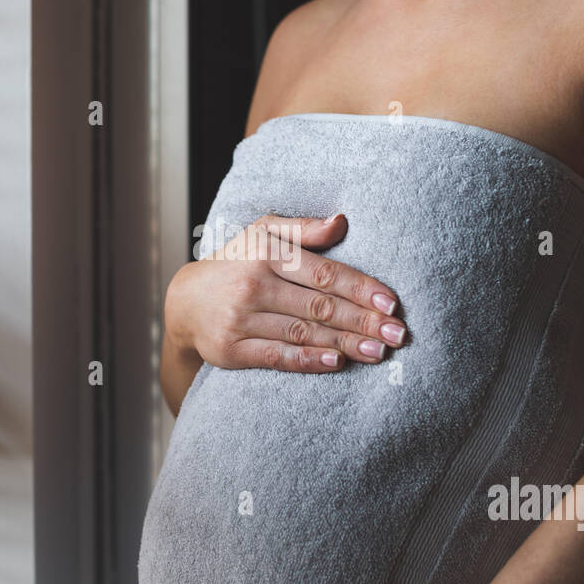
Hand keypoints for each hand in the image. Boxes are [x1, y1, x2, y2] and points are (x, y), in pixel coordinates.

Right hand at [165, 214, 407, 373]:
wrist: (185, 303)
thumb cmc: (236, 263)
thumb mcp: (263, 232)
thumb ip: (303, 229)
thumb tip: (343, 221)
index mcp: (266, 253)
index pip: (324, 274)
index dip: (361, 289)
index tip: (392, 304)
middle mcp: (253, 285)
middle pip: (319, 306)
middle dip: (363, 322)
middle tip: (398, 335)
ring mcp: (240, 320)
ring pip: (303, 333)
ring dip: (345, 344)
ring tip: (379, 352)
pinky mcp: (231, 350)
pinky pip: (277, 357)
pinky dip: (309, 361)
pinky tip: (337, 362)